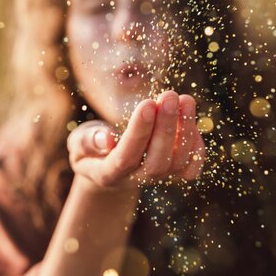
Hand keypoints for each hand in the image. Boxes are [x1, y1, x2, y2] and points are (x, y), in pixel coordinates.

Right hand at [67, 91, 205, 189]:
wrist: (108, 170)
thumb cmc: (91, 150)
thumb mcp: (78, 144)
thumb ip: (87, 141)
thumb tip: (108, 139)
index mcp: (109, 173)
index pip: (127, 155)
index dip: (139, 131)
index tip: (147, 103)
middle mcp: (137, 179)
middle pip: (158, 160)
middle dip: (166, 127)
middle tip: (170, 95)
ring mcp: (158, 179)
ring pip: (179, 162)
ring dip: (186, 129)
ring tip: (185, 99)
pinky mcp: (174, 175)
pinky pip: (191, 167)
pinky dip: (196, 144)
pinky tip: (188, 117)